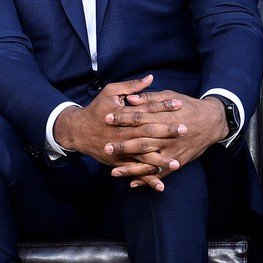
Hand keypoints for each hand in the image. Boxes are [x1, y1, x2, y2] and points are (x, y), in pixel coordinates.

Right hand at [54, 76, 183, 174]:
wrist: (78, 130)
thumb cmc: (96, 109)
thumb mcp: (110, 92)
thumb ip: (132, 86)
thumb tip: (150, 78)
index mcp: (123, 115)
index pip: (147, 109)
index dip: (163, 106)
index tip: (179, 104)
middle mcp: (123, 133)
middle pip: (148, 133)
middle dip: (167, 132)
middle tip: (185, 130)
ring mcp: (122, 149)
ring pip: (143, 156)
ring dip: (161, 161)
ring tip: (178, 163)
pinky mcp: (119, 161)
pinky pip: (135, 171)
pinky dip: (147, 178)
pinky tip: (161, 185)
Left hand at [106, 91, 228, 190]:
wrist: (211, 121)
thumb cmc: (187, 106)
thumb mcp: (169, 96)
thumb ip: (148, 98)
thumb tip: (129, 99)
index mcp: (162, 117)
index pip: (138, 117)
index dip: (122, 118)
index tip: (106, 119)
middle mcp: (166, 136)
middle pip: (141, 141)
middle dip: (123, 145)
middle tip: (106, 148)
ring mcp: (172, 151)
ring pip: (148, 161)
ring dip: (131, 168)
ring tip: (114, 172)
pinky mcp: (177, 161)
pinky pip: (160, 172)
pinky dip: (147, 179)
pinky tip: (133, 183)